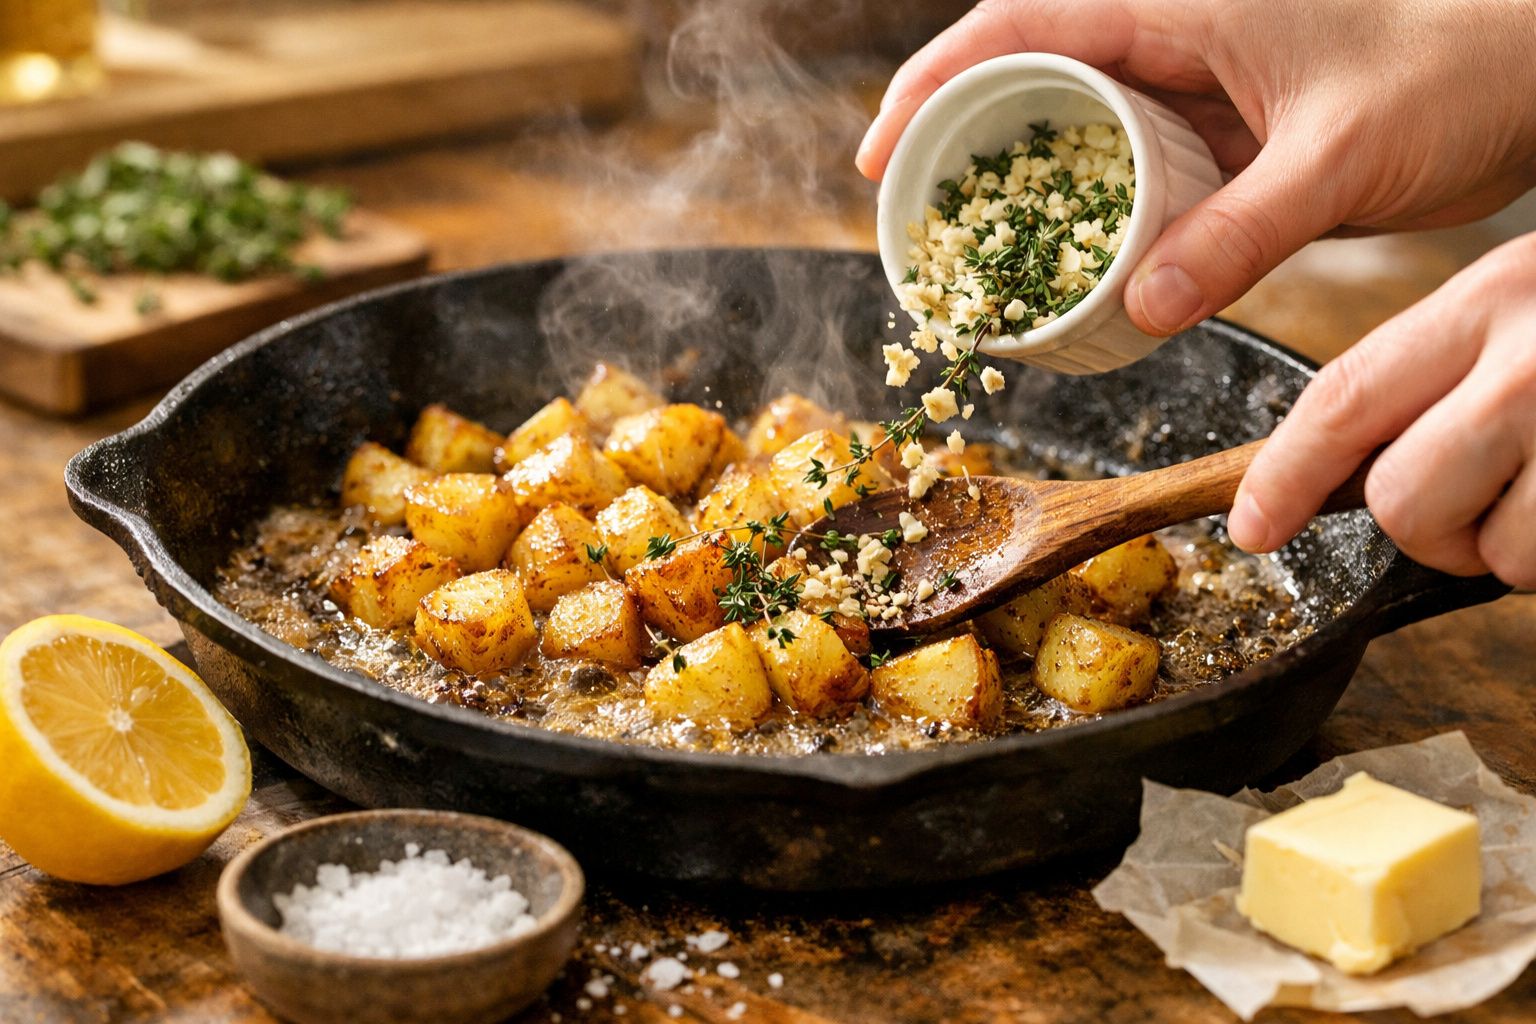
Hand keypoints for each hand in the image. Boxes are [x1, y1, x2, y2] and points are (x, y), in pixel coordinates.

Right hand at [856, 0, 1535, 335]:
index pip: (1023, 25)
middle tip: (916, 222)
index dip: (937, 83)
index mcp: (1183, 3)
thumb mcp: (1336, 157)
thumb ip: (1239, 232)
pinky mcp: (1220, 135)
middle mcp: (1173, 37)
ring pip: (1073, 128)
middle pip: (1026, 75)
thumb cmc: (1454, 76)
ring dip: (1020, 189)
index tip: (883, 151)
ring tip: (973, 256)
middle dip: (957, 142)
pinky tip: (1071, 267)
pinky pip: (1130, 173)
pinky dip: (1090, 218)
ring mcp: (1193, 87)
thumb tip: (1142, 307)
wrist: (1530, 79)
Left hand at [1227, 234, 1535, 586]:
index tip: (1252, 526)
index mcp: (1492, 296)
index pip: (1344, 396)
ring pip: (1487, 549)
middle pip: (1399, 497)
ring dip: (1508, 548)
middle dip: (1421, 529)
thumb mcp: (1525, 314)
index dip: (1284, 474)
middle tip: (1471, 508)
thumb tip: (1338, 473)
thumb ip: (1439, 374)